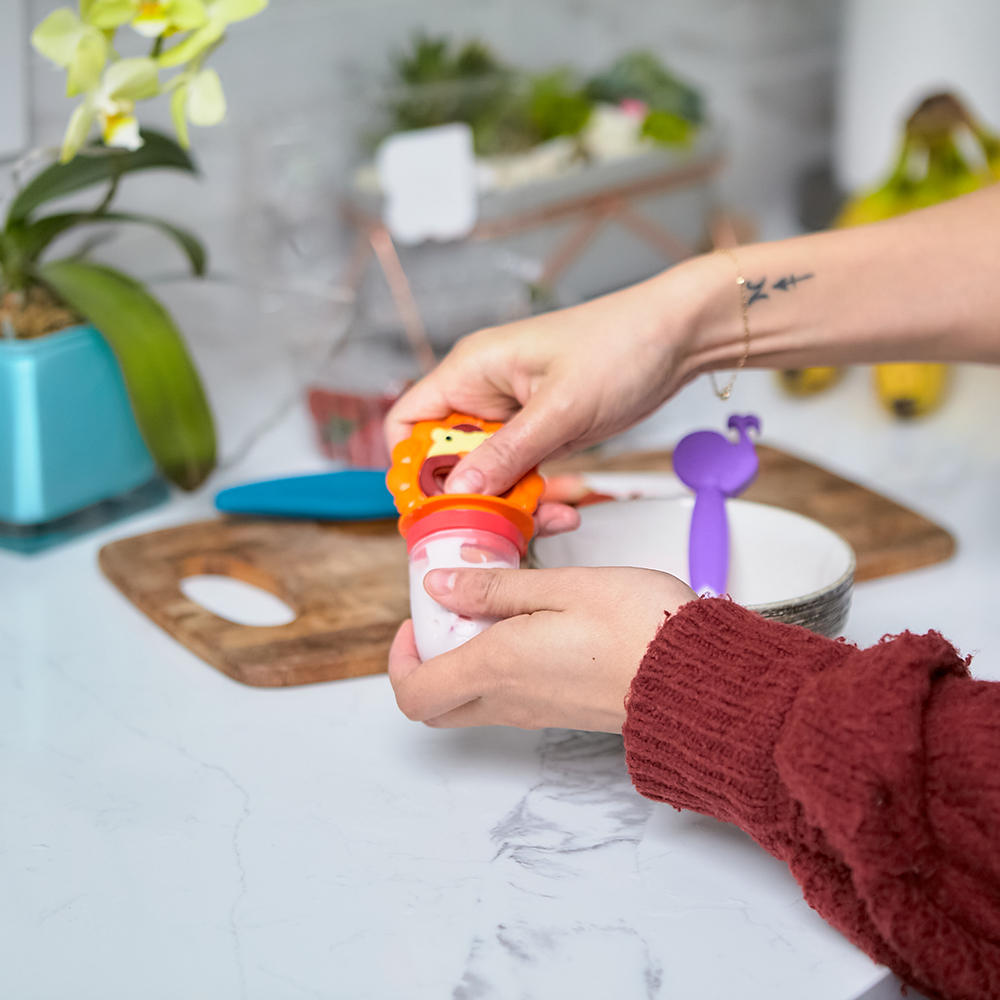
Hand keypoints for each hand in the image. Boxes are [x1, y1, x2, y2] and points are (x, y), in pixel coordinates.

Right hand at [384, 260, 718, 534]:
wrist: (678, 338)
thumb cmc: (620, 344)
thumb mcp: (561, 406)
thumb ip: (508, 452)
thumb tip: (460, 489)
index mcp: (472, 371)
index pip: (410, 421)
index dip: (409, 466)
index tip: (429, 505)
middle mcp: (485, 394)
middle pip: (446, 458)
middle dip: (466, 495)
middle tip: (489, 524)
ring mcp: (514, 417)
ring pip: (487, 474)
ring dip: (507, 503)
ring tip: (542, 518)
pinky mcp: (541, 434)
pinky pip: (521, 476)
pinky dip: (534, 497)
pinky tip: (561, 509)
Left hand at [388, 566, 696, 731]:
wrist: (701, 677)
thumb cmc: (640, 627)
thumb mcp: (561, 586)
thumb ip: (494, 589)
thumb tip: (441, 587)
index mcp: (498, 667)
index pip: (415, 693)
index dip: (399, 658)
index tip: (418, 617)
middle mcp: (511, 701)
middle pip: (438, 704)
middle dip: (429, 659)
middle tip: (451, 613)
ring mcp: (537, 712)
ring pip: (473, 698)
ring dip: (468, 657)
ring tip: (500, 605)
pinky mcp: (562, 711)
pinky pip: (510, 696)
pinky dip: (502, 664)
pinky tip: (533, 622)